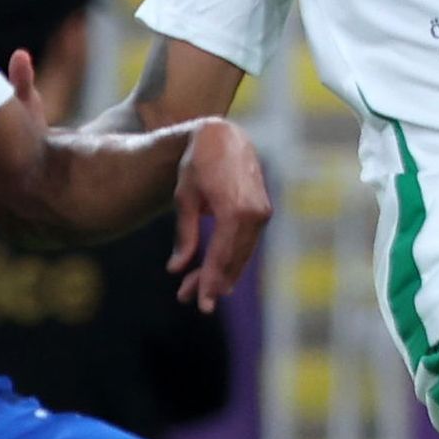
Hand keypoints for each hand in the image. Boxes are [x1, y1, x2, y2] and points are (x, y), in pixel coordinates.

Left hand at [165, 106, 273, 309]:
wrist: (224, 136)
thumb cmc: (199, 163)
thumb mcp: (185, 197)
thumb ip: (185, 235)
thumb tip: (176, 268)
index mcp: (235, 211)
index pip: (221, 256)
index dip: (209, 281)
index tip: (199, 303)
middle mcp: (254, 214)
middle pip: (233, 259)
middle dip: (212, 283)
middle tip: (189, 300)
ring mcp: (262, 213)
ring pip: (242, 254)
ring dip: (222, 273)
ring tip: (198, 289)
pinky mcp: (261, 211)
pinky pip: (246, 243)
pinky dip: (232, 259)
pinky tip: (218, 272)